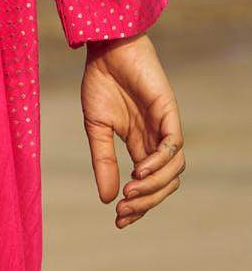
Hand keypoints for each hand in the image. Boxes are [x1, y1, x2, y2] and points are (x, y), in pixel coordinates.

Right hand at [80, 32, 185, 227]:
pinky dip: (160, 162)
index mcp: (139, 145)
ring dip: (154, 188)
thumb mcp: (97, 129)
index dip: (138, 206)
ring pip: (174, 170)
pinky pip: (174, 145)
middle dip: (146, 203)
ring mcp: (165, 127)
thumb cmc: (101, 82)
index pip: (147, 185)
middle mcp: (156, 140)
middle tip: (123, 212)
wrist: (106, 48)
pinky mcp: (169, 112)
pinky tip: (139, 171)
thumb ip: (104, 162)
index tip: (119, 222)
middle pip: (165, 184)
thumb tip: (107, 200)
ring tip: (130, 193)